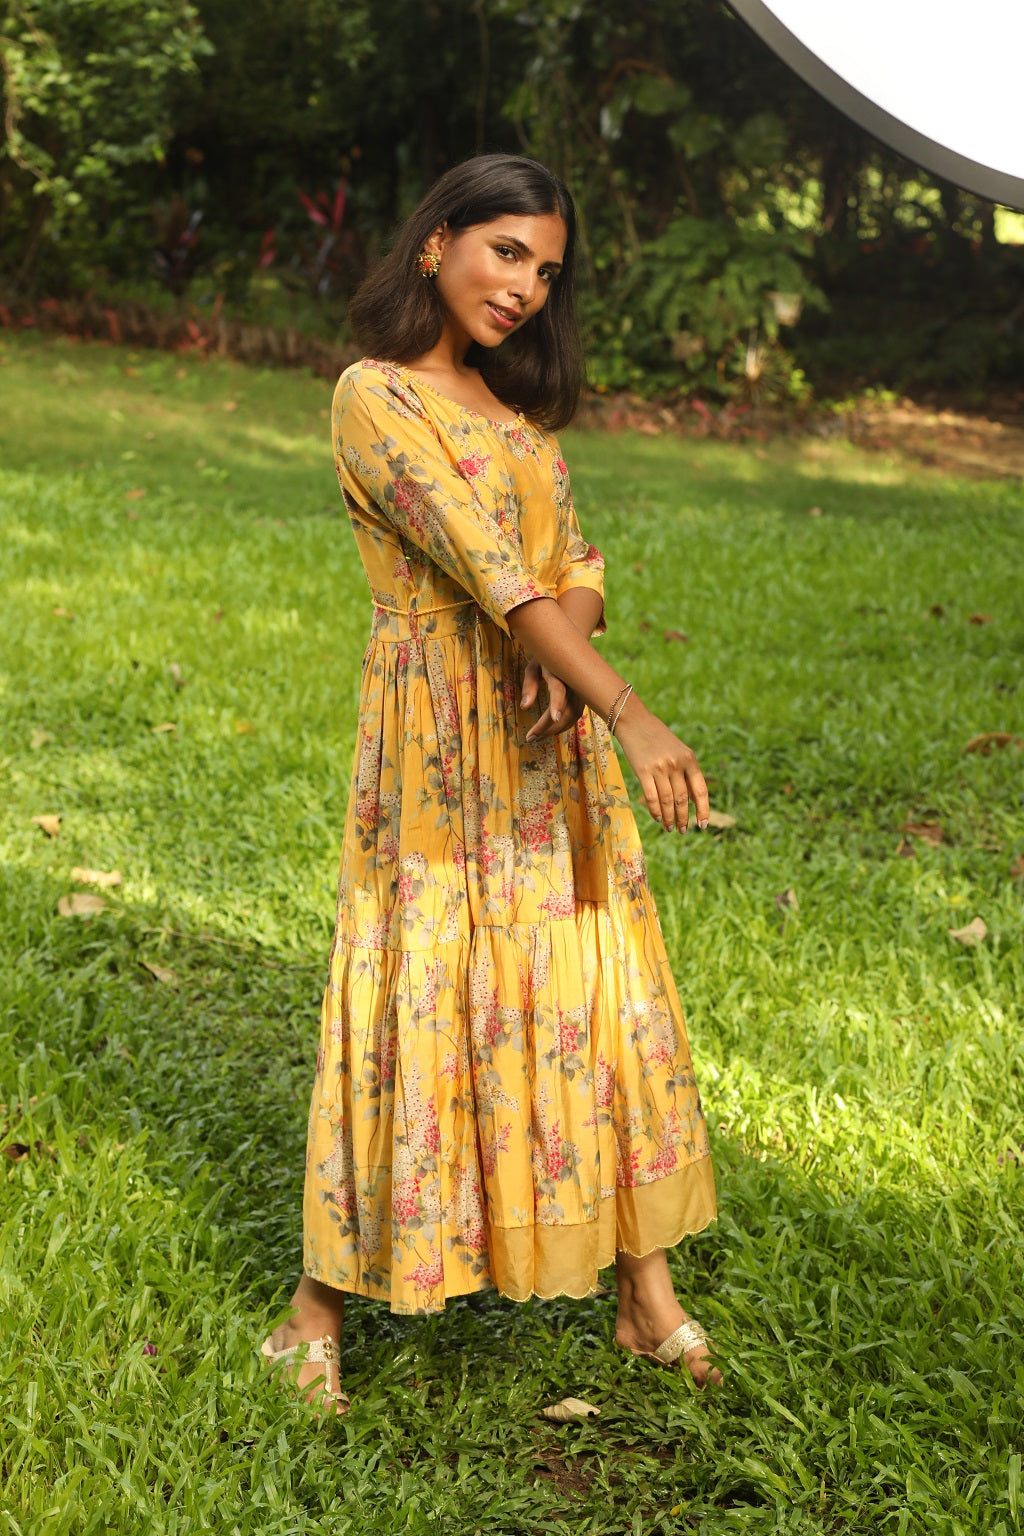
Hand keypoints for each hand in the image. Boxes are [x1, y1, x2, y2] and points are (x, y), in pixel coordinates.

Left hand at [522, 658, 584, 741]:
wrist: (571, 651)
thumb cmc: (547, 658)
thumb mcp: (534, 667)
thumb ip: (529, 685)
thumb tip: (524, 707)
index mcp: (560, 673)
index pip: (559, 690)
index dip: (558, 704)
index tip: (554, 718)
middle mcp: (574, 684)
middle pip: (565, 711)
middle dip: (547, 727)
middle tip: (530, 738)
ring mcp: (582, 692)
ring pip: (572, 717)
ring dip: (554, 730)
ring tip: (536, 737)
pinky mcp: (584, 698)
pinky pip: (575, 716)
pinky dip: (563, 726)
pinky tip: (550, 730)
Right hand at [612, 697, 709, 832]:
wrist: (635, 721)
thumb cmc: (658, 738)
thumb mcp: (679, 751)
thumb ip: (687, 773)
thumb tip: (693, 800)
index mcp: (689, 759)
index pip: (700, 790)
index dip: (703, 810)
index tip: (703, 825)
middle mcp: (676, 764)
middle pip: (682, 799)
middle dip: (684, 818)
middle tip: (682, 831)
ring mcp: (659, 768)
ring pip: (667, 801)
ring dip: (669, 818)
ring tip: (670, 828)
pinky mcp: (642, 771)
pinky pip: (652, 797)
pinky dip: (655, 811)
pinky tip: (657, 818)